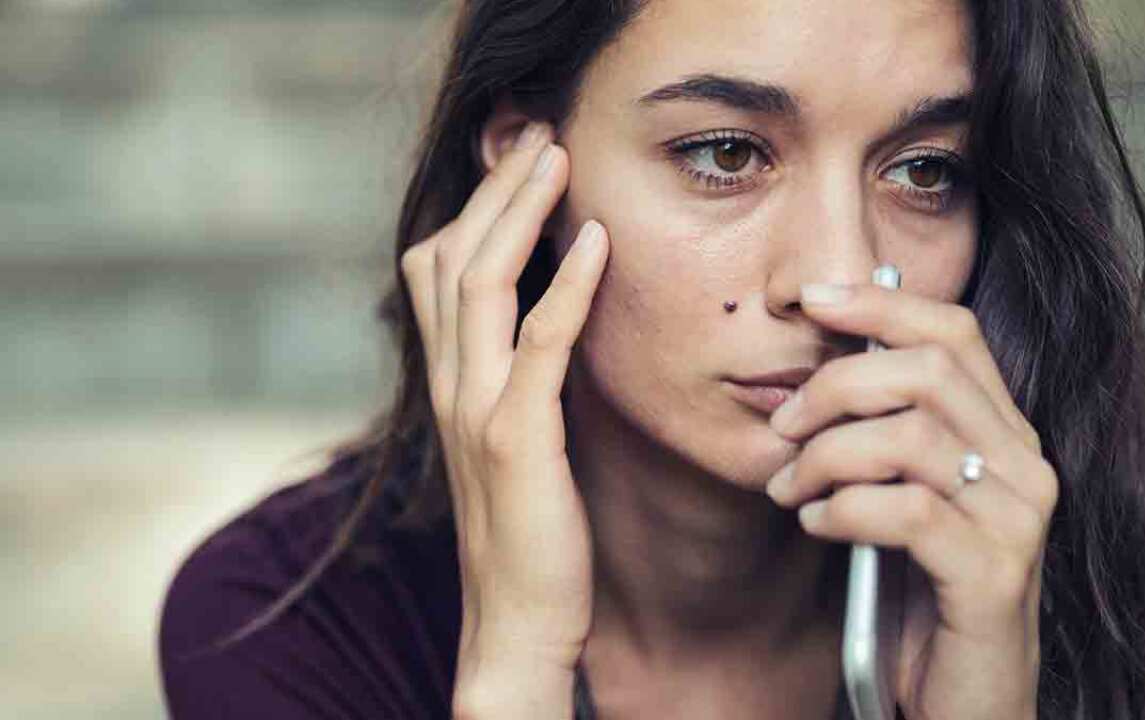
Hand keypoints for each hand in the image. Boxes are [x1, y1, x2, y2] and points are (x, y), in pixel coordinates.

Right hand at [400, 121, 606, 677]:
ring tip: (556, 158)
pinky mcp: (516, 439)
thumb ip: (518, 374)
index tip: (515, 162)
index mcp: (450, 381)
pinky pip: (538, 344)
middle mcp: (450, 385)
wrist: (518, 620)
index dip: (472, 208)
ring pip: (481, 282)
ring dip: (519, 211)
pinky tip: (596, 243)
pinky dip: (567, 286)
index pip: (438, 269)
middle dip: (493, 189)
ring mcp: (477, 409)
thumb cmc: (528, 528)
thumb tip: (554, 318)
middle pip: (451, 256)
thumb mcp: (513, 436)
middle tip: (538, 135)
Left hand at [763, 283, 1055, 719]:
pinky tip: (814, 524)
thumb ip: (881, 436)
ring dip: (825, 456)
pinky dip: (843, 509)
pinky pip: (906, 511)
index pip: (955, 333)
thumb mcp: (901, 498)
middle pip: (926, 372)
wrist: (965, 700)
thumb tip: (816, 365)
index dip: (880, 305)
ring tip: (788, 489)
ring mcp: (1016, 520)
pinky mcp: (994, 576)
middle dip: (834, 386)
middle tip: (782, 429)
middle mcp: (1024, 465)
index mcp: (1002, 435)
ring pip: (909, 437)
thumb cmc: (920, 595)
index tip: (811, 299)